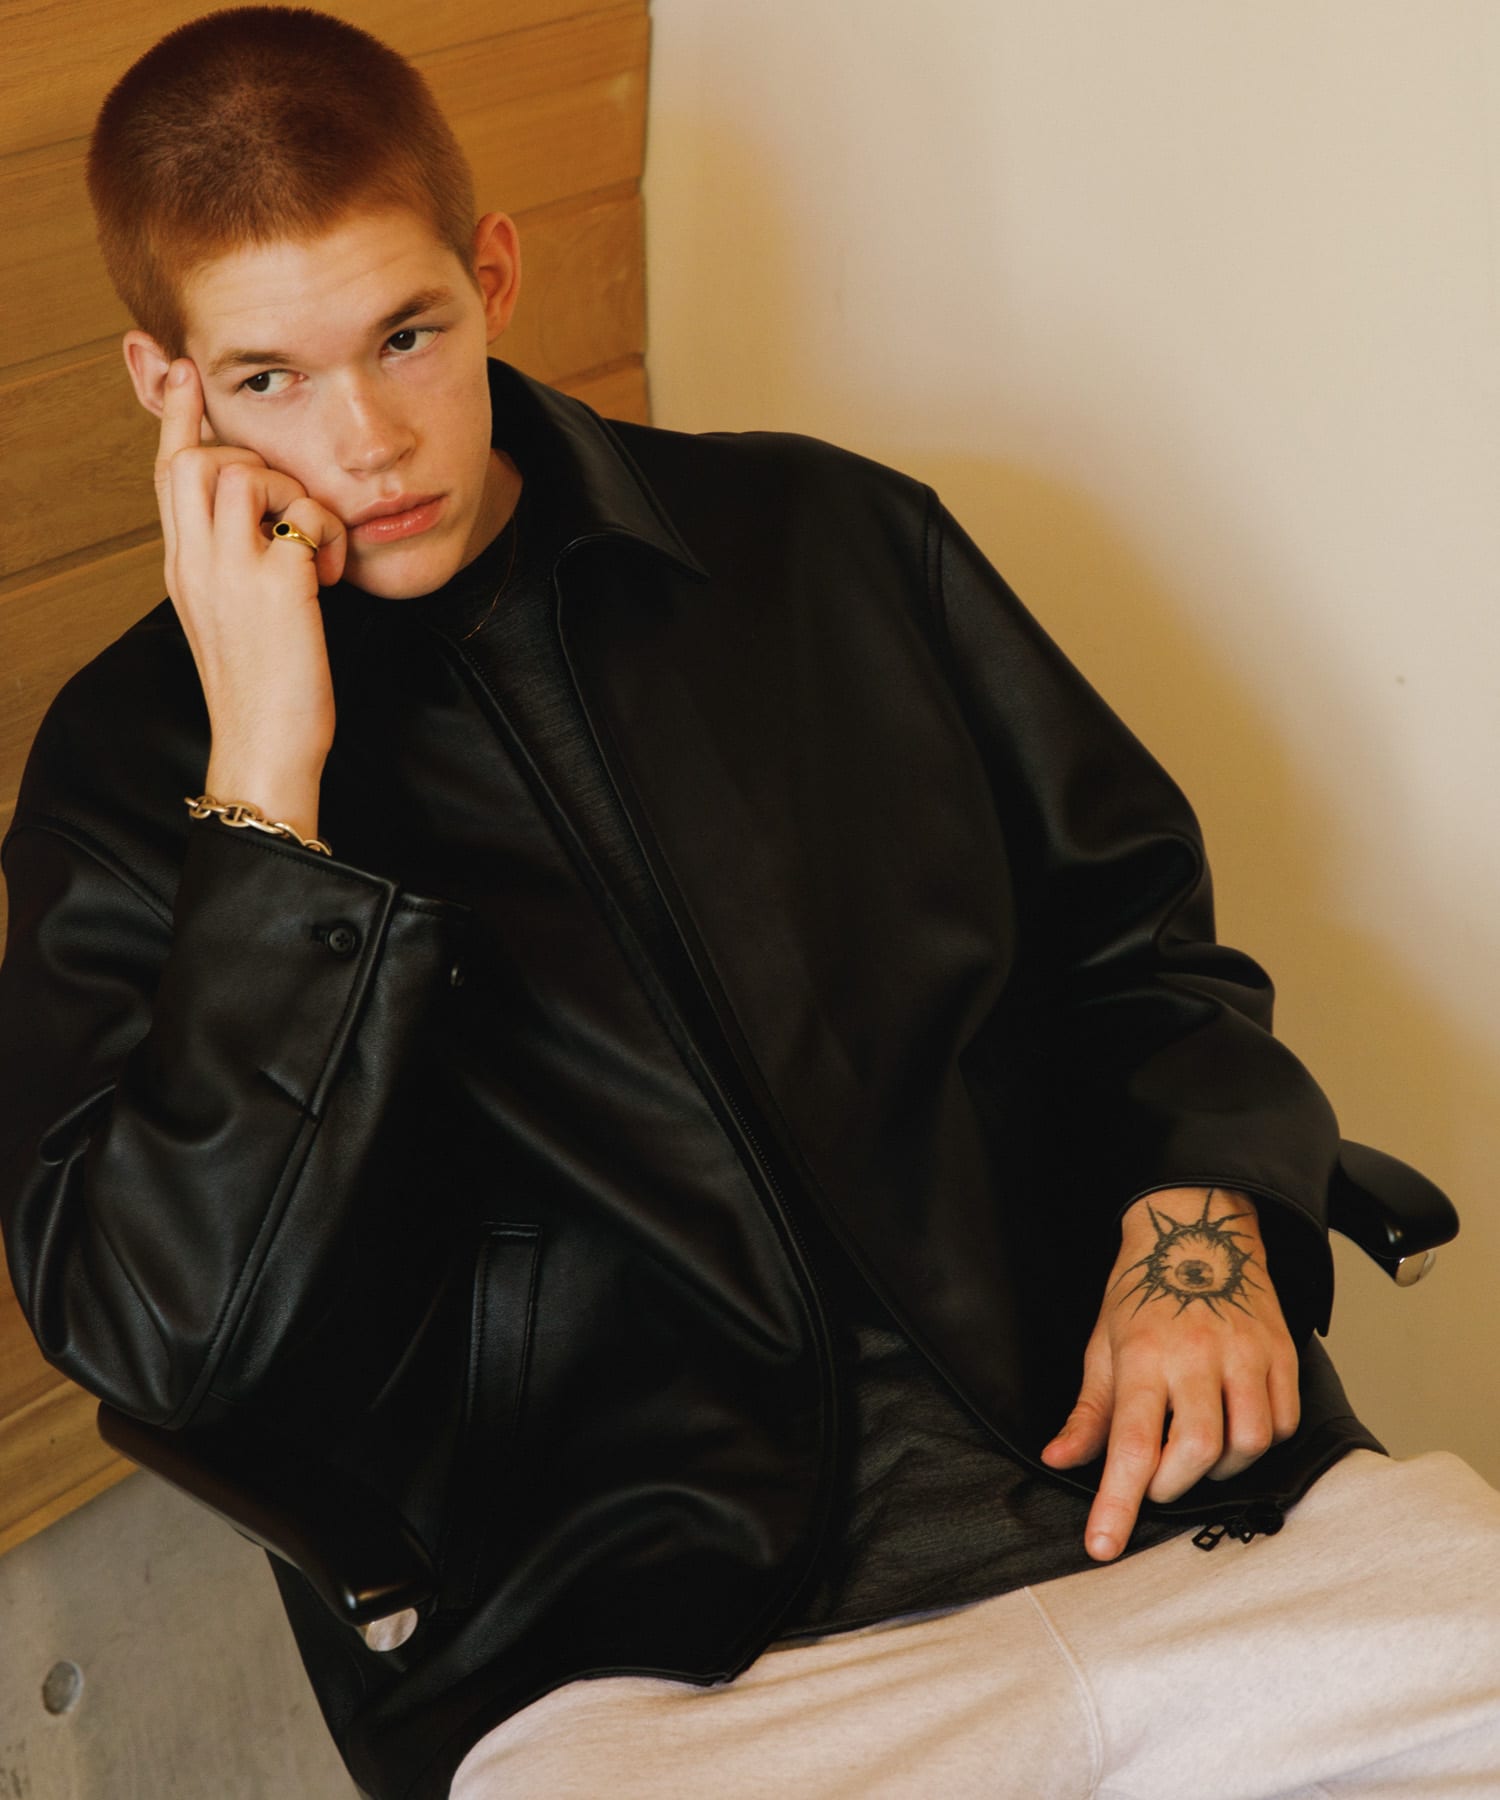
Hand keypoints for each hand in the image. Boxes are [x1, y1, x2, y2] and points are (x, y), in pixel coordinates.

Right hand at [154, 358, 345, 840]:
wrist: (264, 751)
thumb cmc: (261, 692)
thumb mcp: (229, 619)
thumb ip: (230, 566)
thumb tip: (259, 531)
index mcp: (183, 570)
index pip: (169, 474)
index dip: (178, 417)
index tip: (183, 371)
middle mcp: (196, 563)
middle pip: (195, 458)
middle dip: (249, 459)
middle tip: (288, 500)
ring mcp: (232, 572)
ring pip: (243, 470)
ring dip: (292, 494)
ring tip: (314, 549)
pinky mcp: (278, 586)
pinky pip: (303, 513)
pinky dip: (328, 531)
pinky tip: (334, 575)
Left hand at [1040, 1187, 1299, 1561]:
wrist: (1198, 1229)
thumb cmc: (1143, 1292)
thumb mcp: (1103, 1345)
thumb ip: (1088, 1412)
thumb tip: (1059, 1462)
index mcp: (1144, 1354)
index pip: (1129, 1444)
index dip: (1116, 1503)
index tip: (1102, 1546)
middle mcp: (1198, 1353)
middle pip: (1197, 1449)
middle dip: (1172, 1484)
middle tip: (1154, 1478)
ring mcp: (1246, 1351)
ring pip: (1248, 1442)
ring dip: (1218, 1467)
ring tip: (1193, 1450)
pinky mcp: (1282, 1352)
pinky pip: (1281, 1423)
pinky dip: (1258, 1442)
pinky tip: (1232, 1426)